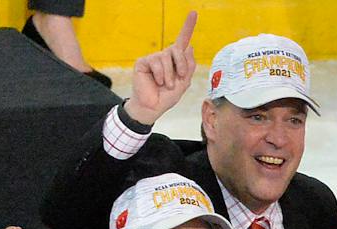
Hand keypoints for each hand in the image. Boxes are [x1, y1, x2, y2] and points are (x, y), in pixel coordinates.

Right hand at [125, 8, 197, 126]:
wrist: (153, 107)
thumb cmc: (166, 97)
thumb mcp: (183, 83)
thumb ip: (188, 66)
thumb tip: (190, 46)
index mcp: (175, 61)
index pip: (182, 42)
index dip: (188, 27)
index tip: (193, 13)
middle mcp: (164, 57)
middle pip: (177, 49)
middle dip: (181, 64)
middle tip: (179, 79)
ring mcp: (153, 59)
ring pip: (166, 57)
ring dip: (170, 74)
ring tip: (166, 84)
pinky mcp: (143, 62)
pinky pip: (156, 62)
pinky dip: (160, 74)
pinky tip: (157, 82)